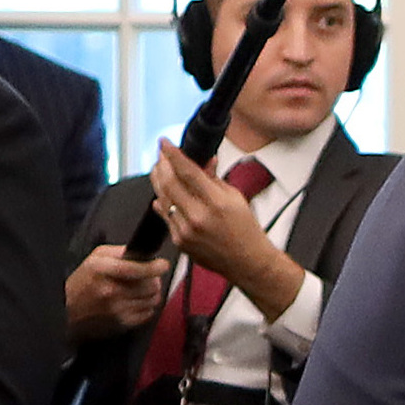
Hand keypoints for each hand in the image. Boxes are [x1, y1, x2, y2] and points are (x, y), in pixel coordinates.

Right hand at [65, 245, 168, 341]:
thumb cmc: (83, 281)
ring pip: (152, 300)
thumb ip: (119, 252)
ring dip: (151, 293)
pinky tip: (136, 301)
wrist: (67, 309)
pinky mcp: (121, 323)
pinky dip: (146, 307)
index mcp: (103, 270)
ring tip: (141, 289)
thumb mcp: (95, 258)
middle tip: (148, 278)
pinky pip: (148, 314)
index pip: (136, 269)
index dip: (154, 267)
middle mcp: (110, 290)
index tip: (162, 265)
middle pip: (150, 285)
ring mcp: (116, 309)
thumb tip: (143, 253)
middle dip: (153, 279)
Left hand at [149, 144, 301, 316]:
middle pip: (169, 184)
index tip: (164, 142)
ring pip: (163, 199)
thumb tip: (204, 160)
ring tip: (158, 170)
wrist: (247, 261)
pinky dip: (162, 202)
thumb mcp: (236, 198)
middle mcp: (198, 217)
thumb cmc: (246, 229)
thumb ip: (215, 179)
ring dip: (158, 182)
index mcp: (216, 203)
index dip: (173, 154)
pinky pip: (165, 216)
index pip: (188, 172)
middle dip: (161, 166)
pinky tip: (161, 194)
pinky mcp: (179, 241)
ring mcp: (185, 231)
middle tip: (160, 155)